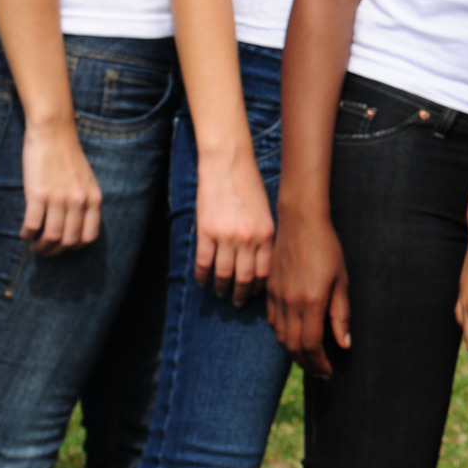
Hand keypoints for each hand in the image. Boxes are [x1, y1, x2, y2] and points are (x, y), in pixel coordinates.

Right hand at [18, 116, 103, 254]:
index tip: (64, 247)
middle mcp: (78, 201)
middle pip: (69, 241)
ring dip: (41, 247)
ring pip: (51, 237)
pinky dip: (27, 234)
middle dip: (56, 251)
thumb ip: (85, 201)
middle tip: (45, 250)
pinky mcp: (37, 194)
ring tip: (34, 246)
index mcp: (93, 198)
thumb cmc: (68, 155)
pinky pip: (32, 225)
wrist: (53, 132)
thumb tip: (76, 225)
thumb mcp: (87, 180)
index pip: (89, 236)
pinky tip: (24, 234)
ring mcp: (58, 198)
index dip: (75, 246)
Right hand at [193, 144, 275, 304]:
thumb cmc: (249, 186)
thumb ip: (264, 237)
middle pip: (245, 279)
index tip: (254, 294)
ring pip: (223, 274)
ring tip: (220, 293)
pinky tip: (201, 281)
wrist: (228, 165)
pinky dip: (201, 276)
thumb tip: (261, 261)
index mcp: (266, 235)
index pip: (265, 273)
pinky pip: (203, 263)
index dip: (259, 288)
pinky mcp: (206, 232)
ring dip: (221, 288)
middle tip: (237, 302)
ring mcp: (226, 237)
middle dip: (241, 295)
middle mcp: (248, 239)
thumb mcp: (266, 212)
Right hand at [267, 203, 349, 376]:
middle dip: (307, 364)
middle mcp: (290, 303)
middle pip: (293, 346)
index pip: (312, 345)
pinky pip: (273, 322)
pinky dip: (282, 335)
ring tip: (309, 358)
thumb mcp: (341, 280)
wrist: (300, 222)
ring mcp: (276, 297)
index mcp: (311, 302)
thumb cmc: (327, 248)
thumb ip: (341, 314)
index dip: (320, 364)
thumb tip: (344, 344)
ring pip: (280, 336)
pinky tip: (294, 335)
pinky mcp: (270, 290)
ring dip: (294, 352)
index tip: (328, 373)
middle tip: (320, 372)